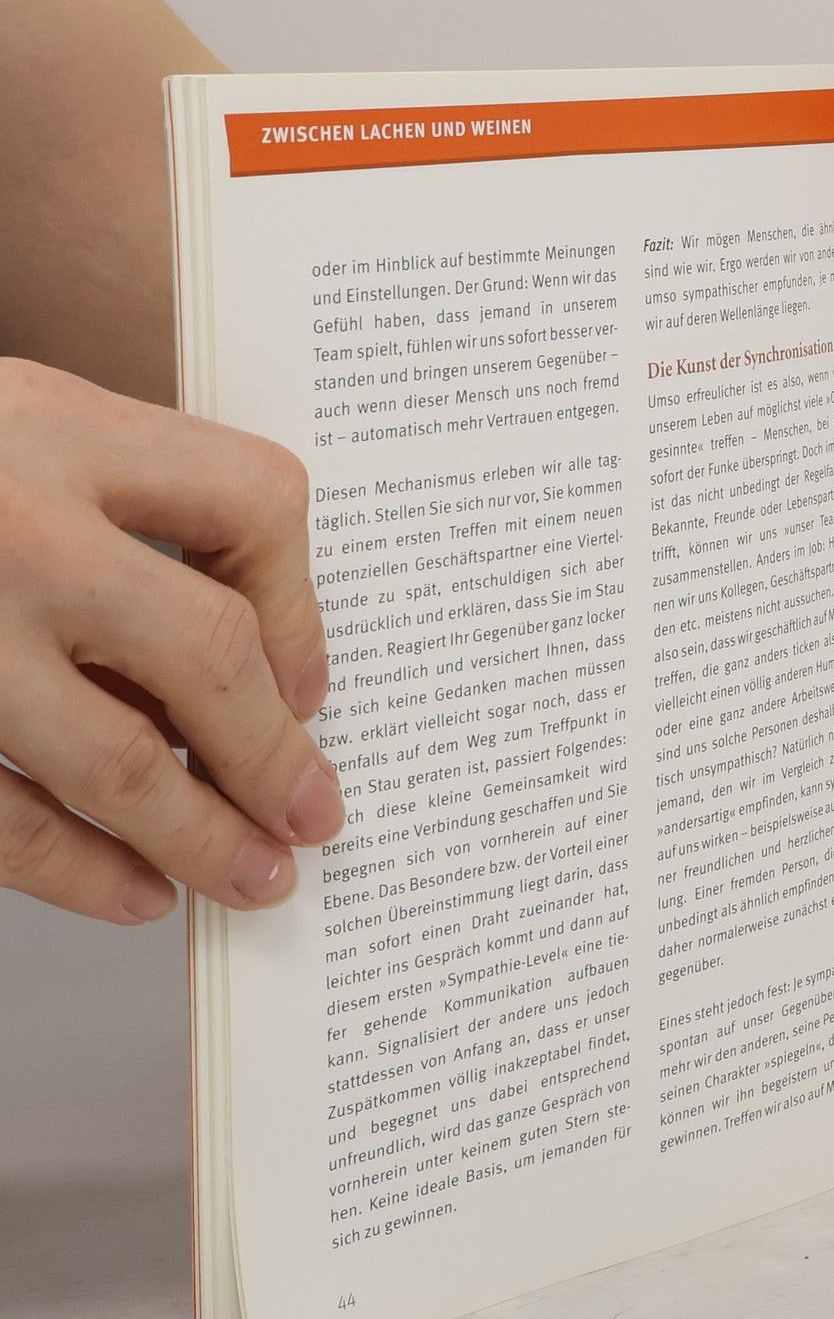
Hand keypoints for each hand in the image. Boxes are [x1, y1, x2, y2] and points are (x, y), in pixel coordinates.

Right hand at [0, 359, 340, 922]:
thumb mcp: (8, 425)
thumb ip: (112, 500)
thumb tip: (261, 661)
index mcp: (51, 425)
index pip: (252, 500)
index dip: (301, 604)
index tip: (309, 682)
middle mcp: (3, 520)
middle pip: (205, 651)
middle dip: (277, 753)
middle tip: (317, 814)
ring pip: (113, 760)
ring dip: (200, 835)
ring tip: (256, 877)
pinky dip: (77, 870)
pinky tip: (136, 893)